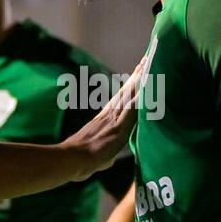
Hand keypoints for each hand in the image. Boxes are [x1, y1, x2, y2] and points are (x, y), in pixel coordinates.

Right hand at [62, 59, 142, 177]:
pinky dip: (141, 94)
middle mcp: (110, 115)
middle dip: (137, 75)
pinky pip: (133, 106)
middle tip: (146, 59)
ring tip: (149, 63)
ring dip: (141, 79)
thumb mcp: (96, 157)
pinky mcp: (119, 125)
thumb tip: (107, 161)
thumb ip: (105, 156)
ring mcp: (115, 118)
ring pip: (130, 93)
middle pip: (127, 90)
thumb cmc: (79, 162)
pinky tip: (148, 84)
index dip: (130, 86)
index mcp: (104, 119)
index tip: (136, 73)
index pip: (121, 99)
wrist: (71, 159)